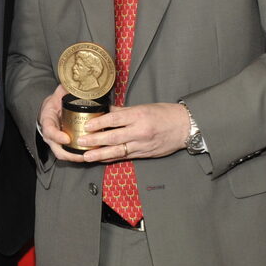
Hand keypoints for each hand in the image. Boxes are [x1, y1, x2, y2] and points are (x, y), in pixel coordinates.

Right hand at [37, 85, 87, 163]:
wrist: (50, 109)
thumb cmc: (56, 101)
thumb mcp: (59, 92)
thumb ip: (67, 87)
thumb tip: (79, 81)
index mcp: (47, 120)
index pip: (49, 130)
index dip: (57, 136)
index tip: (67, 138)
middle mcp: (50, 134)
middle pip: (57, 149)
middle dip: (70, 154)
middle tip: (83, 154)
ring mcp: (55, 142)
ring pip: (63, 155)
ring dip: (76, 158)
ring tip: (89, 157)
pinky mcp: (62, 146)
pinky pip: (69, 154)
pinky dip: (78, 156)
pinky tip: (90, 155)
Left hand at [75, 102, 189, 162]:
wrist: (185, 127)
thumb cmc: (165, 114)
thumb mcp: (144, 107)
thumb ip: (124, 111)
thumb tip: (106, 111)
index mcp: (139, 116)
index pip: (114, 120)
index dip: (99, 124)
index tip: (86, 126)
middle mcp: (140, 131)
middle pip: (113, 137)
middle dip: (95, 141)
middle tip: (80, 141)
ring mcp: (142, 145)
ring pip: (118, 151)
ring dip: (100, 154)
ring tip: (86, 156)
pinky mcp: (144, 154)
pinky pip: (125, 157)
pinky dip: (112, 158)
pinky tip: (101, 159)